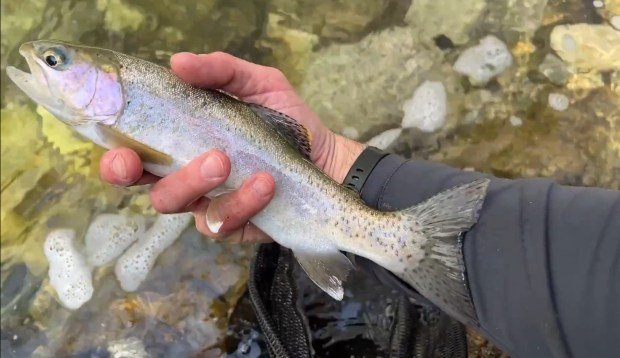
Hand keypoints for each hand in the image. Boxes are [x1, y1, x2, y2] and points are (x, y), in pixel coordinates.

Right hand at [99, 52, 364, 242]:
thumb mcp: (259, 84)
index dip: (117, 159)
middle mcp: (188, 176)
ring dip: (198, 183)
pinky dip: (241, 202)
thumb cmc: (286, 121)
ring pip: (179, 206)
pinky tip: (265, 184)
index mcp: (183, 143)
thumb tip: (177, 62)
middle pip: (150, 186)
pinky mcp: (234, 225)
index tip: (119, 153)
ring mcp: (209, 203)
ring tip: (228, 162)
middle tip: (198, 155)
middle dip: (155, 176)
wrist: (326, 158)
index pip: (135, 154)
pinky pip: (221, 222)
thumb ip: (221, 71)